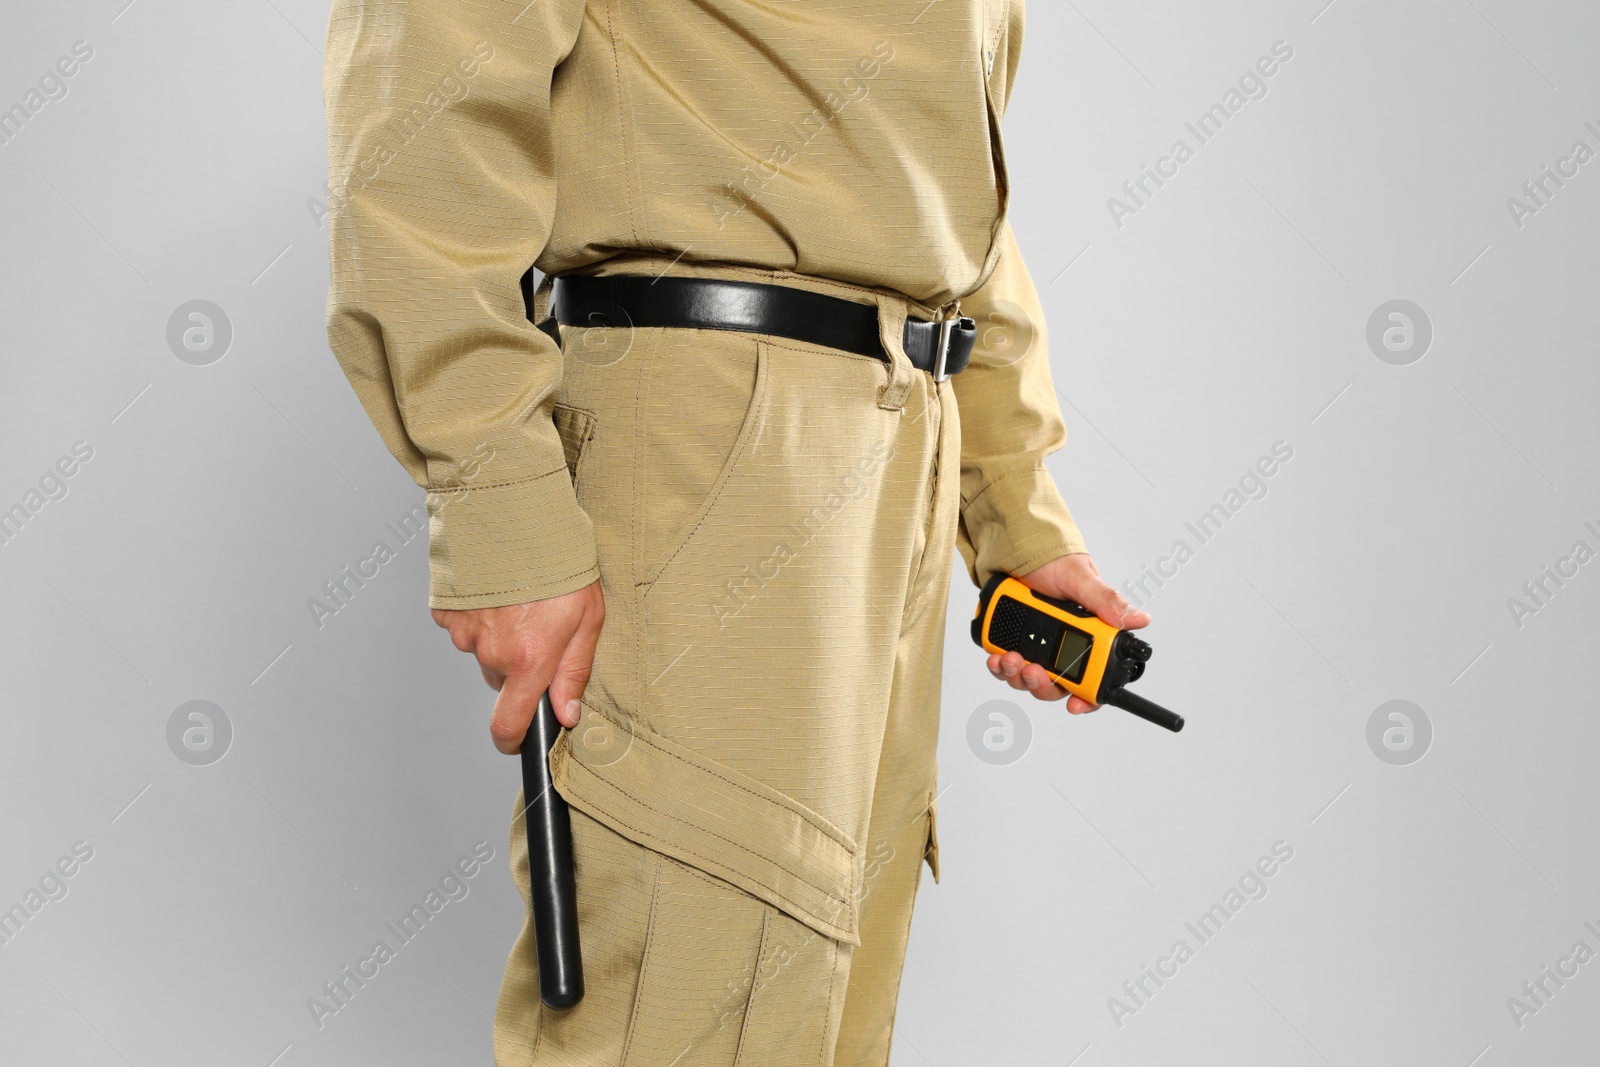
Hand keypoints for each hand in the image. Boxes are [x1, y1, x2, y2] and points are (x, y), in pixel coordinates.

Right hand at [432, 579, 604, 752]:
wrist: (515, 515)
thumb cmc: (560, 564)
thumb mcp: (587, 619)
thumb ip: (575, 672)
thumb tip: (567, 714)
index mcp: (528, 661)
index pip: (508, 725)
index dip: (512, 740)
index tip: (516, 740)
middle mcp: (491, 653)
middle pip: (500, 680)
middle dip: (517, 665)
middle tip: (538, 626)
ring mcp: (465, 632)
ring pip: (482, 651)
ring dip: (498, 635)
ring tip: (518, 598)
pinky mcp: (447, 611)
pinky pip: (464, 626)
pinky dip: (478, 615)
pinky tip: (495, 591)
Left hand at [984, 553, 1148, 713]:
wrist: (1014, 550)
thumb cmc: (1053, 561)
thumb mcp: (1080, 579)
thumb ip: (1106, 602)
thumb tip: (1139, 620)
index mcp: (1088, 635)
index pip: (1093, 678)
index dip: (1088, 698)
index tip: (1075, 705)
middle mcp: (1062, 646)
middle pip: (1057, 687)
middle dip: (1042, 685)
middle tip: (1033, 671)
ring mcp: (1035, 647)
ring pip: (1028, 680)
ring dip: (1018, 675)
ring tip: (1011, 658)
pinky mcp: (1011, 643)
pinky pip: (1005, 666)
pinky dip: (1000, 666)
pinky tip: (996, 656)